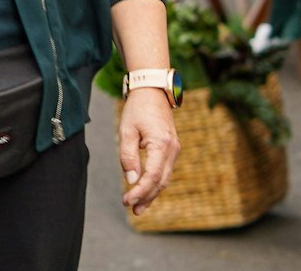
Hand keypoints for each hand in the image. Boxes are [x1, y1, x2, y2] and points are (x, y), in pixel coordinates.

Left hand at [118, 88, 179, 215]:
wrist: (152, 92)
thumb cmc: (137, 109)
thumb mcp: (127, 131)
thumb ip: (128, 156)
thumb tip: (131, 180)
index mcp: (162, 144)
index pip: (152, 176)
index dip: (140, 191)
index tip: (126, 200)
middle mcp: (173, 149)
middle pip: (161, 181)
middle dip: (146, 197)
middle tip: (132, 209)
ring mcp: (175, 150)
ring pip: (164, 178)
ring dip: (152, 193)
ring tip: (138, 208)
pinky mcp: (172, 149)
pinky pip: (165, 171)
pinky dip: (156, 183)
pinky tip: (146, 192)